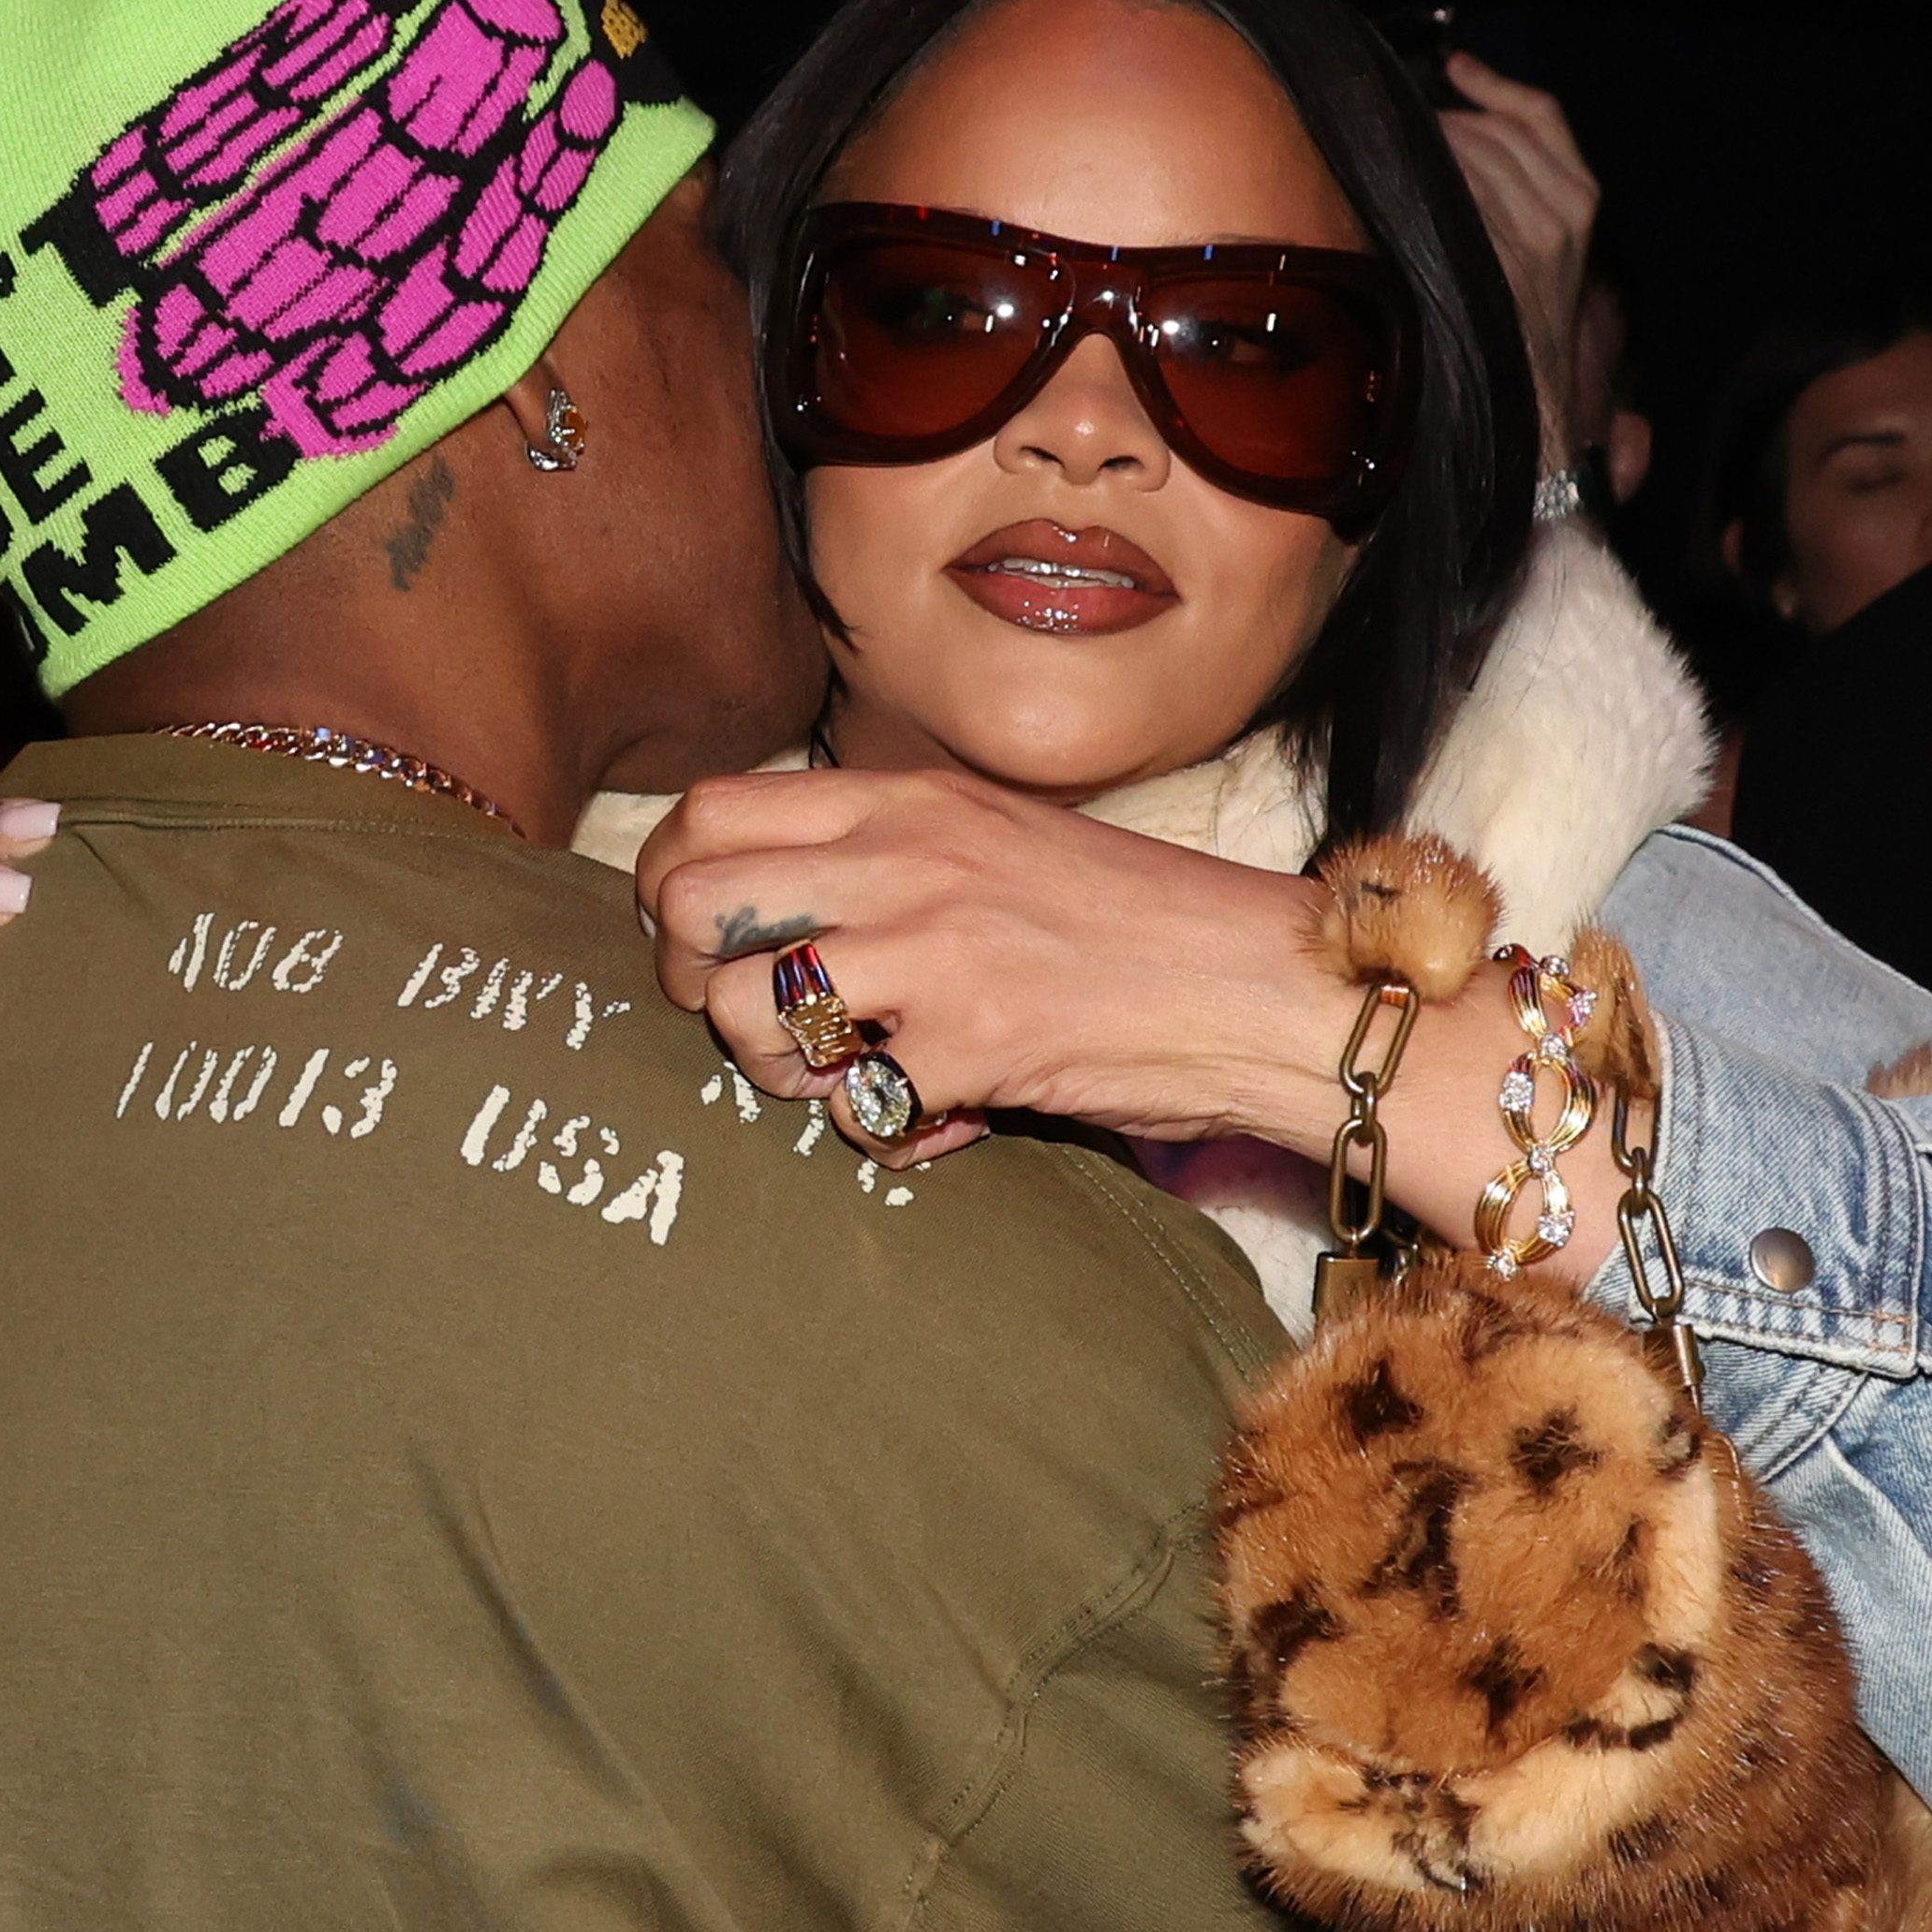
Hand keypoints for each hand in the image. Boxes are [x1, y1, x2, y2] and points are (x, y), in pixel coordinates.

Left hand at [632, 768, 1620, 1275]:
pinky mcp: (967, 1044)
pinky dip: (866, 1131)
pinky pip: (838, 1101)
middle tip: (752, 1022)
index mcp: (907, 799)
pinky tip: (934, 1122)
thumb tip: (777, 909)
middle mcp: (904, 858)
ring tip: (849, 1078)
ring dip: (770, 1066)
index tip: (706, 938)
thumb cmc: (1135, 923)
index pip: (707, 812)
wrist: (1261, 984)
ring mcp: (932, 949)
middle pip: (688, 903)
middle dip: (687, 978)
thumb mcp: (1000, 840)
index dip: (671, 885)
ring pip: (736, 1009)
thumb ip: (891, 854)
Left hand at [1435, 54, 1602, 466]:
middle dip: (1446, 118)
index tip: (1456, 66)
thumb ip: (1524, 192)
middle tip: (1408, 125)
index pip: (1540, 116)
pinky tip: (1399, 179)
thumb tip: (1466, 139)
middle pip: (1495, 129)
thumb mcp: (1549, 247)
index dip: (1494, 84)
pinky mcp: (1496, 258)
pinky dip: (1424, 178)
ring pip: (1469, 154)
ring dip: (1428, 145)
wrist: (1539, 394)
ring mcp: (1531, 234)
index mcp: (1580, 198)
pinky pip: (1455, 194)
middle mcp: (1562, 208)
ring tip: (1398, 151)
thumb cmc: (1531, 320)